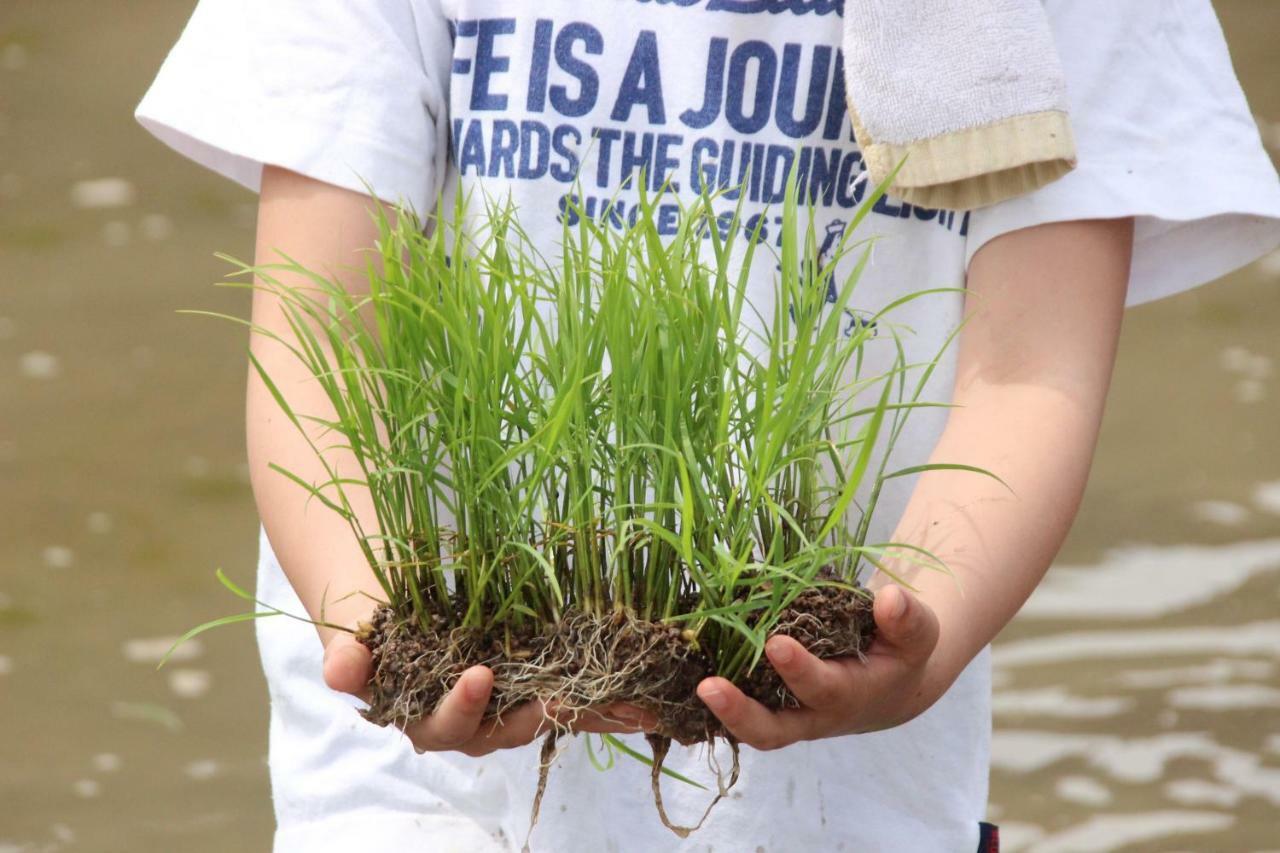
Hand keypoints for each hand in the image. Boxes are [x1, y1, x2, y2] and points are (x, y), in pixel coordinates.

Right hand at [322, 633, 656, 755]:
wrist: (394, 609)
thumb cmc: (372, 622)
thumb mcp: (353, 631)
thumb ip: (347, 655)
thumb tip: (340, 670)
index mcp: (422, 718)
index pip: (444, 723)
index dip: (462, 704)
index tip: (480, 673)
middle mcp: (469, 726)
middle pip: (507, 730)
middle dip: (542, 713)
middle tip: (570, 694)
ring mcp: (505, 710)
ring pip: (550, 719)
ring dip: (592, 715)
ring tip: (632, 705)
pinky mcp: (534, 690)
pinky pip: (573, 702)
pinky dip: (607, 701)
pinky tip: (646, 700)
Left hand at [694, 585, 942, 750]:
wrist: (889, 682)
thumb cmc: (899, 650)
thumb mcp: (916, 633)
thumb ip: (906, 619)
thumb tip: (888, 598)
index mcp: (848, 695)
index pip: (821, 689)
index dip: (799, 671)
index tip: (775, 643)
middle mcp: (810, 715)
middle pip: (771, 731)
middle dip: (740, 713)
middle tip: (708, 687)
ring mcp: (783, 715)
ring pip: (744, 727)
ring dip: (713, 711)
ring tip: (683, 683)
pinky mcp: (763, 704)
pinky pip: (732, 708)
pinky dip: (706, 699)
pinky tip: (672, 671)